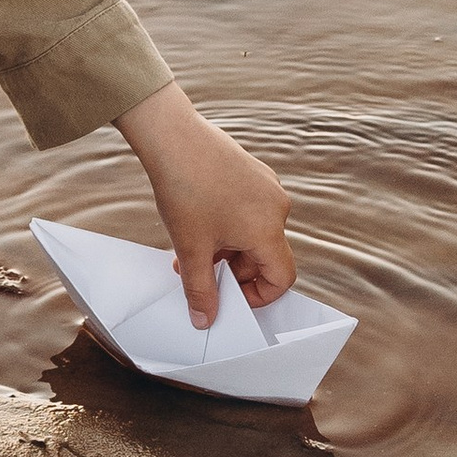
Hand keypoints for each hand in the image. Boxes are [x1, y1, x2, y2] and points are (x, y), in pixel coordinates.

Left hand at [118, 82, 294, 327]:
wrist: (173, 138)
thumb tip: (205, 319)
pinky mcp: (253, 171)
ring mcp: (267, 186)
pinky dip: (229, 224)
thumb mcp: (191, 249)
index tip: (229, 296)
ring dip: (228, 248)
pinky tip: (198, 220)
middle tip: (200, 272)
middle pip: (266, 256)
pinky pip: (249, 209)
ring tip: (192, 247)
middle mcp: (276, 207)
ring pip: (254, 233)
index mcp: (269, 230)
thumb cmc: (186, 191)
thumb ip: (200, 290)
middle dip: (234, 271)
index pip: (282, 278)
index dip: (258, 296)